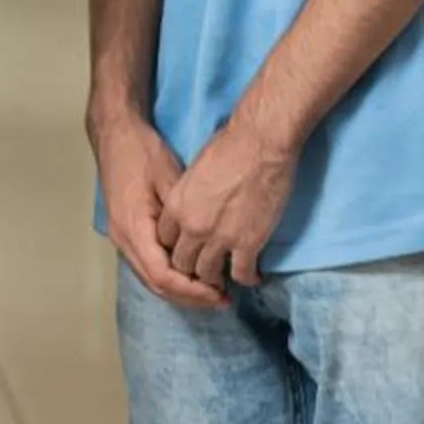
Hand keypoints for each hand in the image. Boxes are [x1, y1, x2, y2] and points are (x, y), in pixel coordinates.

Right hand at [90, 111, 222, 308]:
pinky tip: (190, 275)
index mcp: (133, 227)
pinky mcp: (124, 231)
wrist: (115, 133)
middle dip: (189, 297)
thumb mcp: (172, 180)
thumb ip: (186, 217)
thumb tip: (211, 247)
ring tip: (211, 292)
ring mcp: (120, 236)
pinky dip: (169, 276)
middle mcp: (123, 239)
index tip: (220, 293)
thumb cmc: (144, 152)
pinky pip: (146, 265)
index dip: (192, 290)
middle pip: (156, 284)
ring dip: (180, 289)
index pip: (163, 275)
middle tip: (222, 300)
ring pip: (149, 277)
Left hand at [153, 117, 298, 293]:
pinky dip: (248, 278)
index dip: (175, 249)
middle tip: (204, 272)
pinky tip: (253, 277)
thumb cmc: (228, 147)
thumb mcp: (193, 171)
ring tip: (225, 279)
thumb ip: (188, 197)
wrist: (259, 144)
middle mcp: (192, 226)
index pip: (164, 241)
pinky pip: (242, 274)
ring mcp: (219, 238)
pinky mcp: (248, 244)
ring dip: (216, 278)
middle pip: (182, 263)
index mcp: (176, 206)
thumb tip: (193, 207)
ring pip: (208, 274)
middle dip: (191, 269)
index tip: (187, 252)